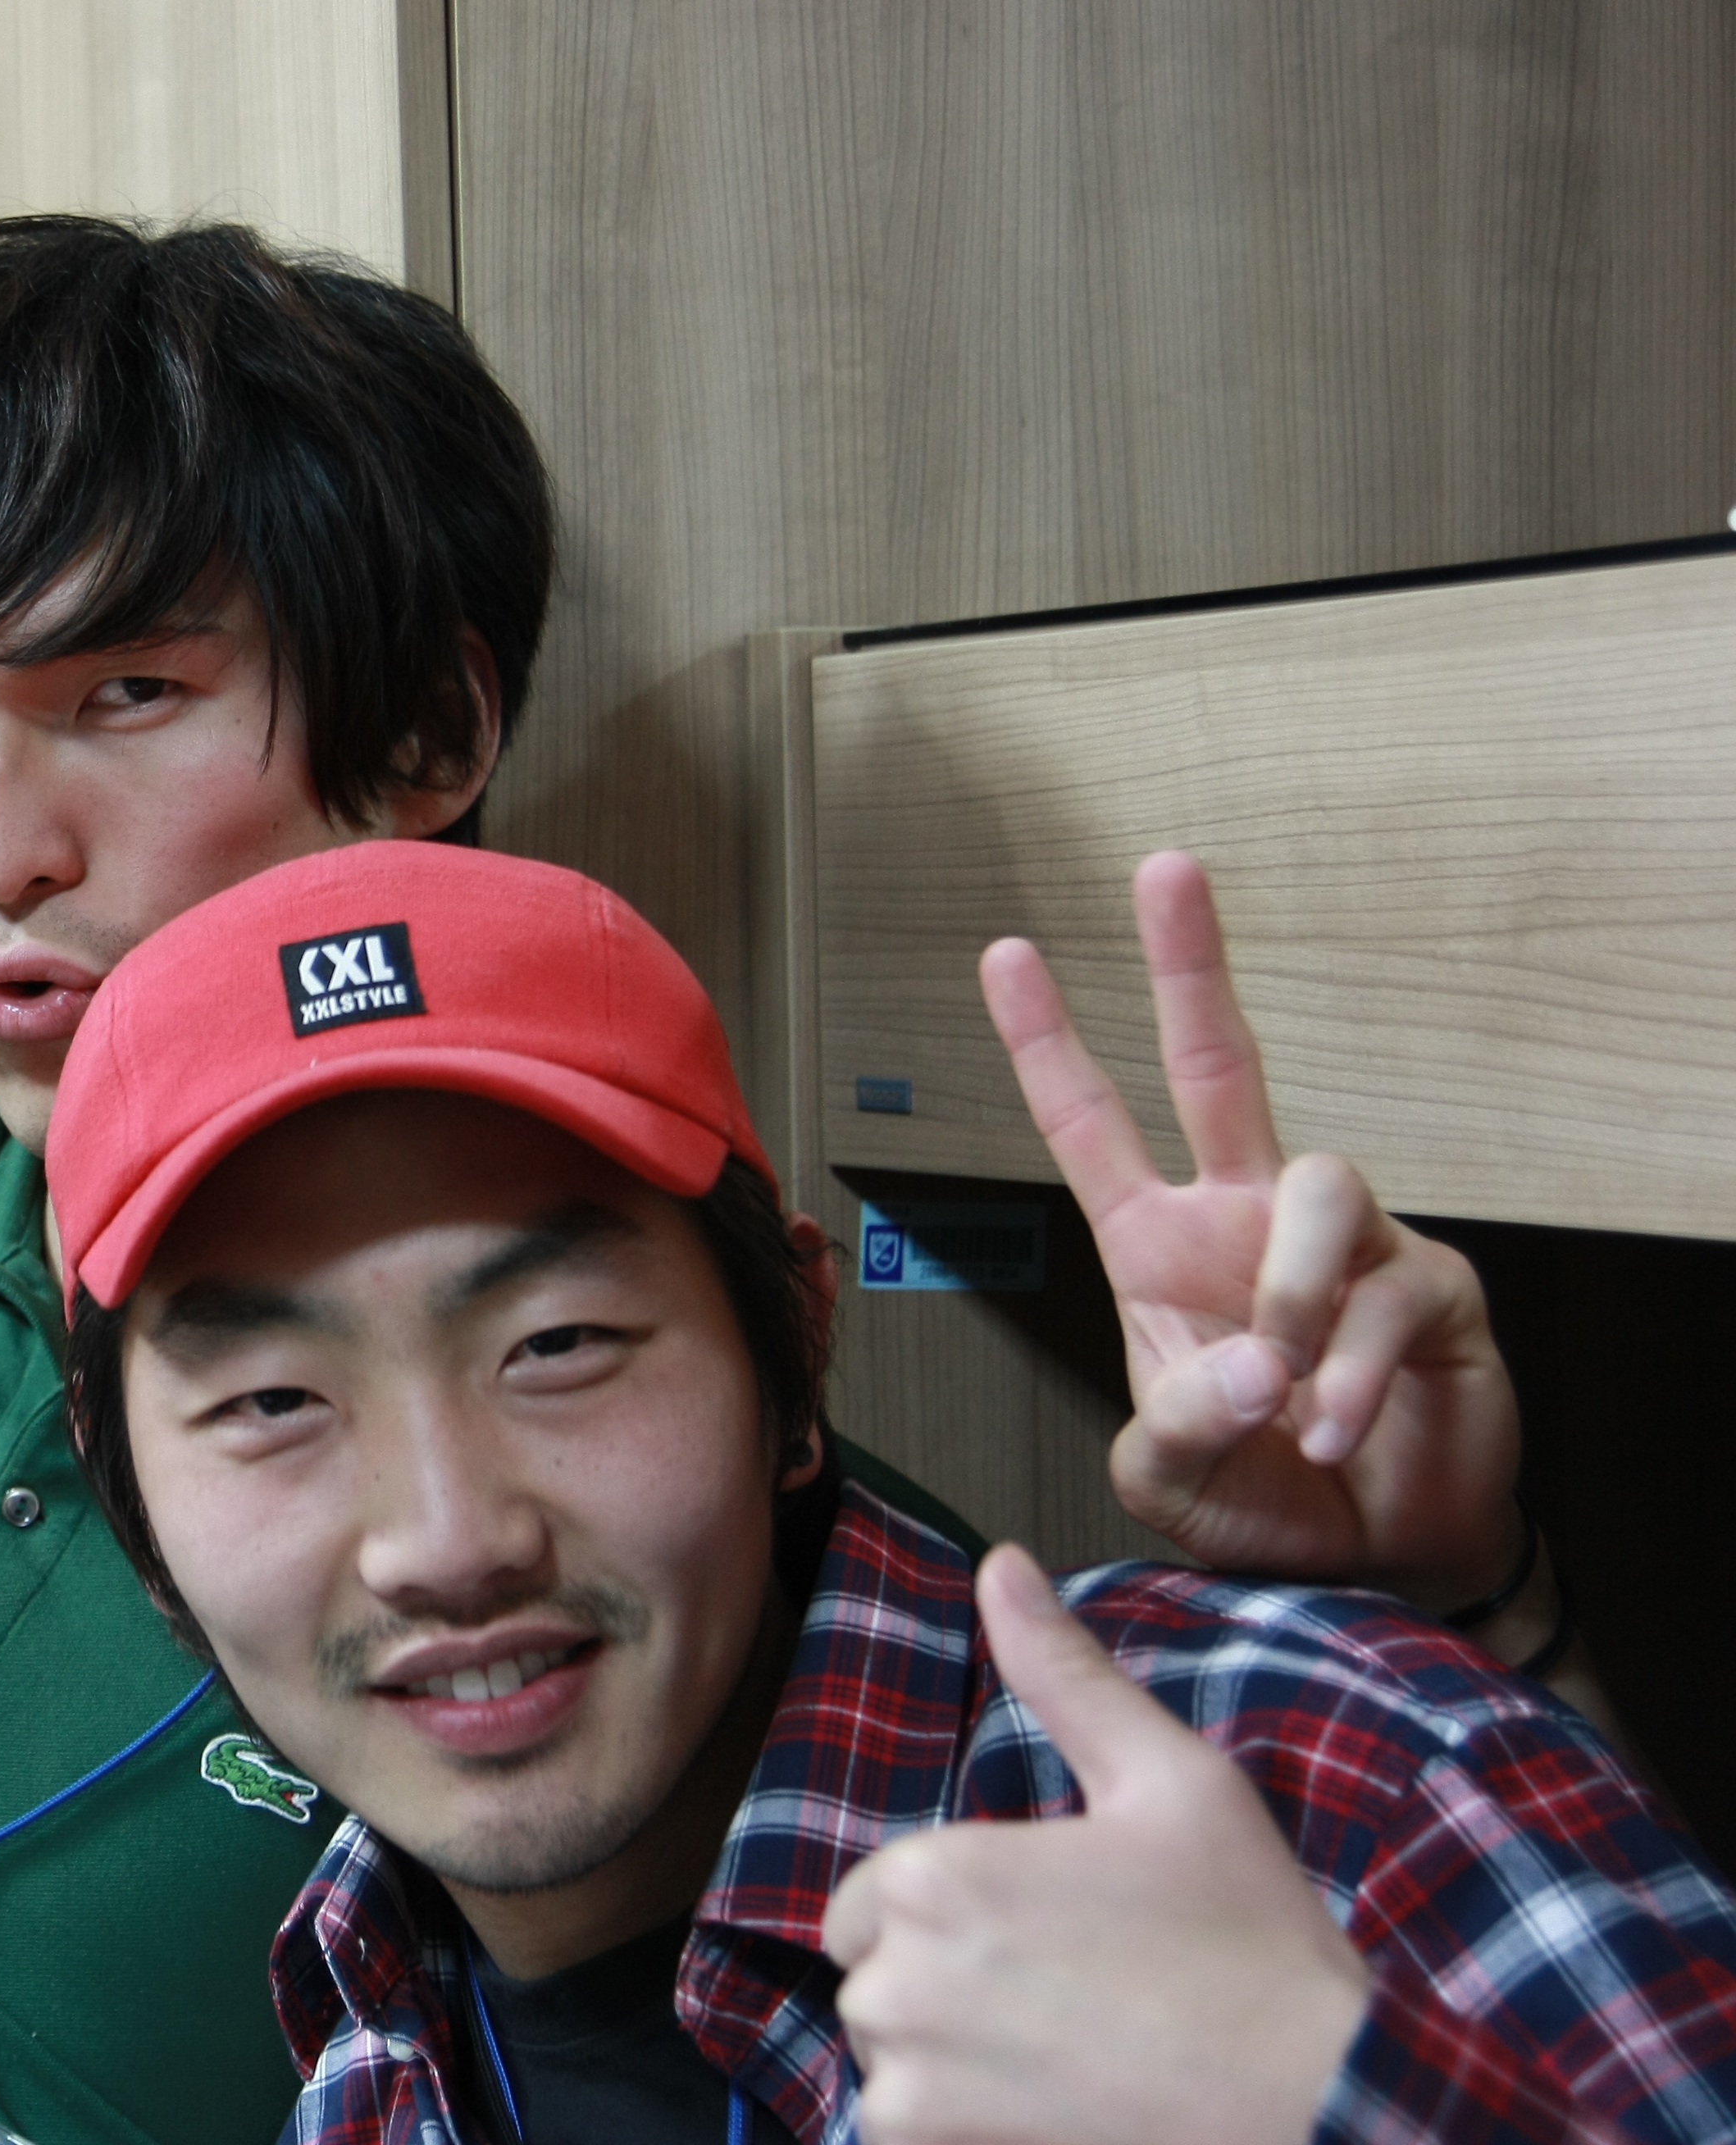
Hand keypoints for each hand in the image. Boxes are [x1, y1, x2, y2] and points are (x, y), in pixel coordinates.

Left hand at [823, 1545, 1371, 2144]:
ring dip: (956, 2064)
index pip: (875, 1898)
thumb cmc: (1253, 1943)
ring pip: (893, 2062)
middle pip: (878, 1980)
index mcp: (933, 1878)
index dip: (953, 1914)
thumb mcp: (1171, 1780)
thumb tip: (1002, 1565)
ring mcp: (911, 2087)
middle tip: (1075, 1999)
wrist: (1324, 2104)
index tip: (1047, 1935)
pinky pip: (905, 2139)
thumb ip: (1063, 1674)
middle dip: (950, 1988)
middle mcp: (897, 1982)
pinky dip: (963, 2128)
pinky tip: (1058, 2110)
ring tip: (1073, 2059)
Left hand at [982, 852, 1519, 1610]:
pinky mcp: (1428, 1289)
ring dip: (1290, 1294)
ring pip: (1317, 1184)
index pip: (1091, 1126)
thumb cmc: (1260, 1498)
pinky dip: (1350, 1376)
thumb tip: (1246, 1364)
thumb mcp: (1169, 1479)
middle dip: (1190, 963)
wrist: (1375, 1562)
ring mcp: (1342, 1245)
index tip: (1005, 952)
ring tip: (1281, 1393)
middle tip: (1162, 870)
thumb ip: (1172, 1427)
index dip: (1047, 1042)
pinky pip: (1384, 1296)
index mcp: (1159, 1247)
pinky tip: (1329, 1429)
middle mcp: (1244, 1220)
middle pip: (1218, 1062)